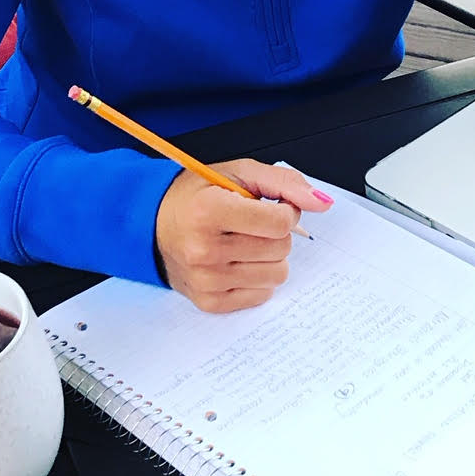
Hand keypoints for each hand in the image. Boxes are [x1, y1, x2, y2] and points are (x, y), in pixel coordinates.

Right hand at [153, 159, 332, 312]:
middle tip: (253, 224)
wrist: (153, 224)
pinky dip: (257, 277)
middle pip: (281, 249)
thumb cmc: (197, 196)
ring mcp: (205, 279)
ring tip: (244, 242)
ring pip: (276, 274)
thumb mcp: (238, 173)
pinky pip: (262, 295)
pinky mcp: (209, 301)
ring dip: (269, 256)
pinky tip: (237, 261)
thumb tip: (321, 202)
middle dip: (277, 233)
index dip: (285, 210)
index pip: (279, 222)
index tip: (272, 206)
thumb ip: (284, 182)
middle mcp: (203, 249)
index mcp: (209, 211)